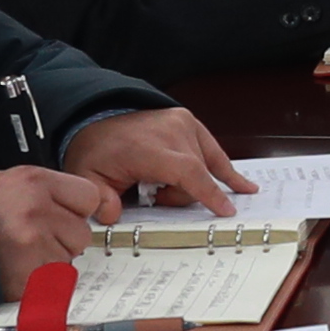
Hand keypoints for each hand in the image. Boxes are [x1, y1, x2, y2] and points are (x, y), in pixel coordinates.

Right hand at [0, 164, 117, 271]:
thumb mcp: (9, 182)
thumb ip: (48, 192)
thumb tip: (80, 206)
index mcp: (35, 183)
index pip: (89, 197)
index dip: (77, 210)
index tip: (66, 216)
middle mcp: (38, 212)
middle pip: (81, 233)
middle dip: (63, 239)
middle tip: (34, 238)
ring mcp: (34, 245)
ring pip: (68, 260)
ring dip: (49, 261)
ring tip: (19, 252)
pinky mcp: (28, 276)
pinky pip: (51, 282)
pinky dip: (37, 281)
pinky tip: (15, 268)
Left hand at [65, 108, 246, 215]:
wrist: (97, 116)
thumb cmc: (96, 150)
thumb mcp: (87, 176)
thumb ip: (99, 198)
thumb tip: (111, 214)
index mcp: (148, 146)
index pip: (187, 171)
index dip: (208, 193)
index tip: (225, 211)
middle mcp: (171, 131)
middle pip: (196, 175)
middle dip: (178, 194)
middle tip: (152, 193)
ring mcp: (182, 123)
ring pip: (205, 166)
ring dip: (189, 182)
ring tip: (162, 184)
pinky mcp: (189, 121)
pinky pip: (212, 151)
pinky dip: (222, 169)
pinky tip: (242, 185)